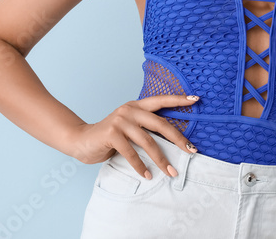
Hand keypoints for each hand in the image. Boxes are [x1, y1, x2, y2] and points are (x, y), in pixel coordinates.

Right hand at [66, 94, 199, 178]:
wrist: (80, 140)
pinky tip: (147, 175)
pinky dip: (140, 166)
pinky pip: (131, 153)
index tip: (195, 100)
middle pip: (160, 123)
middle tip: (191, 151)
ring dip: (161, 159)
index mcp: (136, 106)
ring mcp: (120, 121)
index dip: (178, 99)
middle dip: (178, 139)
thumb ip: (144, 129)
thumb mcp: (128, 128)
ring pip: (147, 141)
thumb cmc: (108, 137)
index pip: (160, 100)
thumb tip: (172, 142)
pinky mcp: (111, 134)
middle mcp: (129, 110)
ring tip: (171, 172)